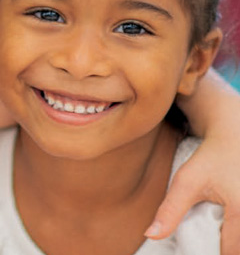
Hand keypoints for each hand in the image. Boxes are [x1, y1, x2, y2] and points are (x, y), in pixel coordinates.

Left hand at [147, 131, 239, 252]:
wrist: (235, 138)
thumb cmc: (210, 158)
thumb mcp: (186, 182)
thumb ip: (170, 211)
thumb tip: (150, 235)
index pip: (228, 252)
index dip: (208, 253)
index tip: (192, 248)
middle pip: (238, 249)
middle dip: (221, 248)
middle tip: (203, 238)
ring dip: (231, 241)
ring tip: (216, 228)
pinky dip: (236, 233)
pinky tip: (225, 225)